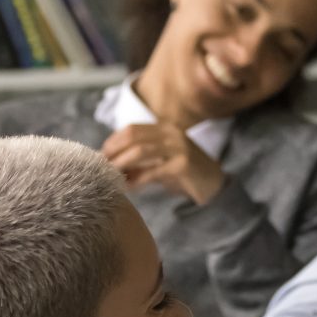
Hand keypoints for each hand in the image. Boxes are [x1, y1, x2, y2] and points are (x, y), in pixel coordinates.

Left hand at [101, 122, 224, 205]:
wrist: (214, 185)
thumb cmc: (184, 173)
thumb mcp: (161, 161)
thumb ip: (140, 159)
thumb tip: (111, 165)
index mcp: (164, 128)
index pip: (131, 129)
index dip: (113, 142)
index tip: (102, 156)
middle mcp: (171, 133)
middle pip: (133, 136)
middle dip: (114, 152)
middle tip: (102, 167)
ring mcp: (178, 147)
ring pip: (140, 151)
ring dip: (122, 164)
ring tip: (111, 176)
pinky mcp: (183, 164)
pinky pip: (152, 171)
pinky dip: (137, 180)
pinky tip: (128, 188)